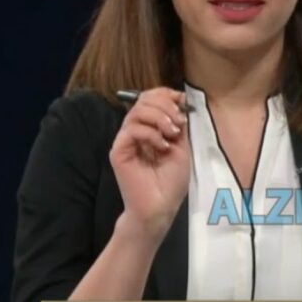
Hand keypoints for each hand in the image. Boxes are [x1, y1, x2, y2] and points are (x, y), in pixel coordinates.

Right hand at [109, 87, 191, 239]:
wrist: (161, 207)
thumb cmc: (170, 182)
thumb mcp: (182, 146)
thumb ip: (178, 124)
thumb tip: (180, 100)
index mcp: (149, 128)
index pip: (150, 99)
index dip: (166, 94)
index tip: (183, 101)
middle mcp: (135, 131)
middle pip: (143, 100)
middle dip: (165, 105)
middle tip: (179, 122)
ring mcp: (125, 141)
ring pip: (136, 112)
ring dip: (160, 118)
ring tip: (173, 133)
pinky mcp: (119, 151)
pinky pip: (131, 129)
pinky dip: (151, 134)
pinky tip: (162, 146)